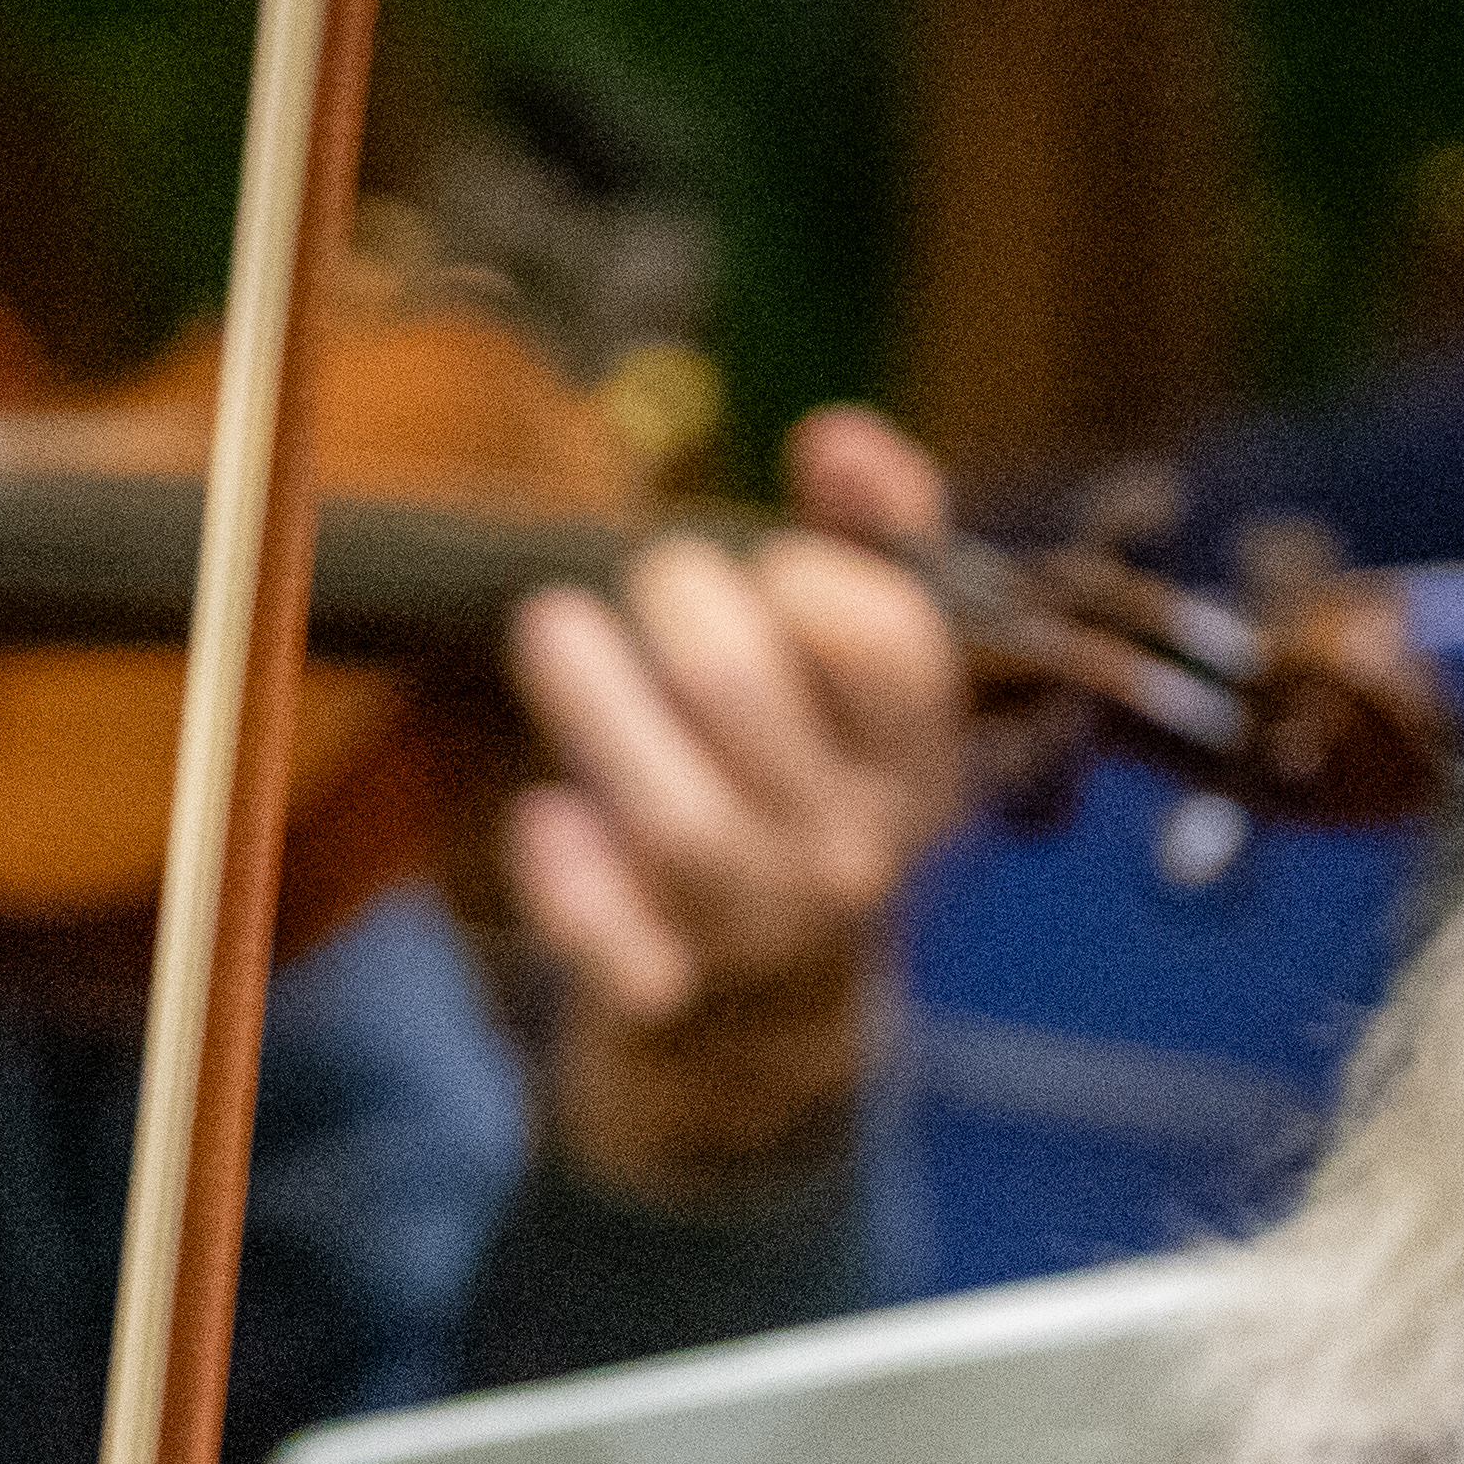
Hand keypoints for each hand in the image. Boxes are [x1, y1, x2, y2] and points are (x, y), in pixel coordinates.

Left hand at [502, 400, 971, 1200]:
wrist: (766, 1026)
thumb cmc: (803, 800)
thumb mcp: (867, 688)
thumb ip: (874, 545)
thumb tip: (840, 438)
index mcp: (919, 760)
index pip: (887, 639)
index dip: (806, 570)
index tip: (765, 564)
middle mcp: (853, 850)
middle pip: (741, 689)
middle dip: (673, 602)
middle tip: (648, 584)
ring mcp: (759, 930)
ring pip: (675, 814)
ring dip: (593, 703)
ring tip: (554, 630)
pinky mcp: (665, 996)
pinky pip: (604, 936)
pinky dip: (562, 873)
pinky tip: (544, 815)